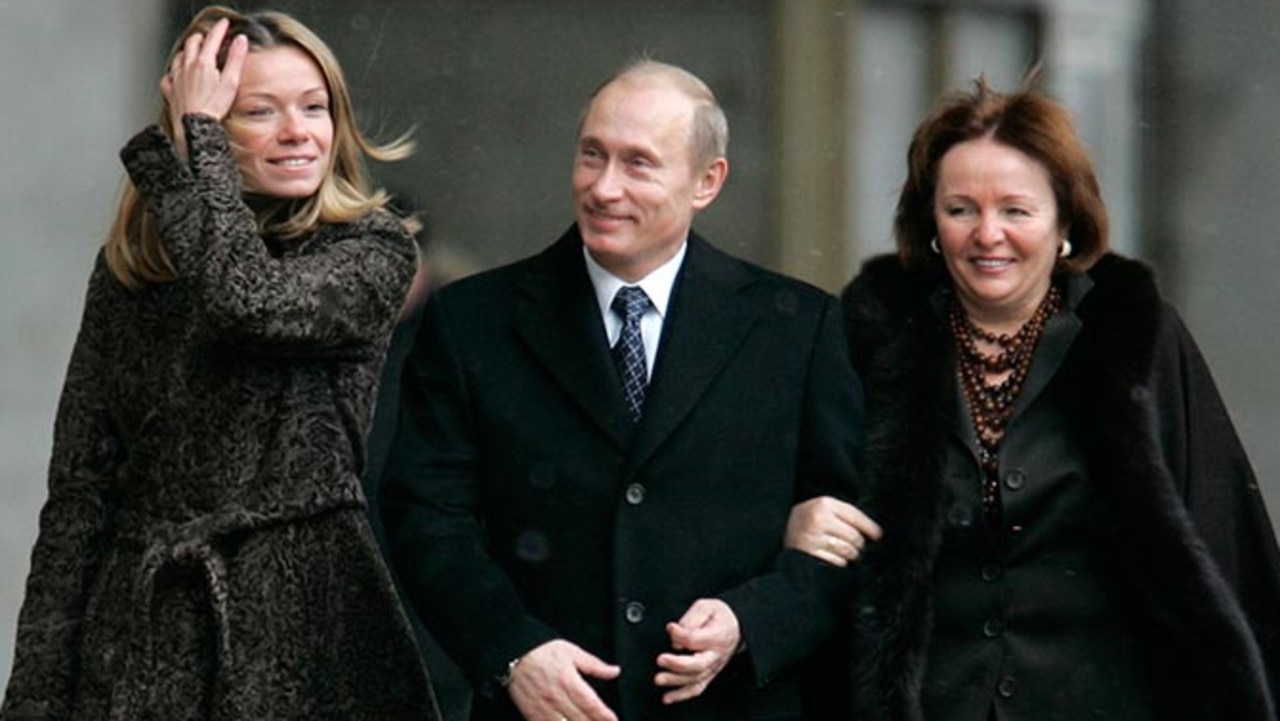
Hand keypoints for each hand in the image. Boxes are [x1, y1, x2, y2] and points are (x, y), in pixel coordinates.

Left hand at [159, 17, 248, 159]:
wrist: (194, 126)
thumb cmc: (213, 107)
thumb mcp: (231, 82)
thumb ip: (236, 59)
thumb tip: (240, 41)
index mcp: (203, 63)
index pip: (212, 39)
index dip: (220, 29)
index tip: (225, 24)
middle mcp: (187, 67)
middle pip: (192, 43)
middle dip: (201, 37)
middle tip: (209, 37)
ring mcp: (177, 78)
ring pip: (179, 56)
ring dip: (186, 51)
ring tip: (193, 52)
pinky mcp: (170, 90)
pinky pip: (168, 76)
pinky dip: (173, 72)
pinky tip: (177, 75)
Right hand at [507, 639, 619, 720]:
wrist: (514, 654)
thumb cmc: (542, 651)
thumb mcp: (573, 652)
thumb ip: (595, 665)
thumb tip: (614, 671)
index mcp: (569, 682)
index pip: (592, 705)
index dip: (606, 716)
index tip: (614, 720)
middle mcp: (557, 698)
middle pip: (582, 720)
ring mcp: (544, 709)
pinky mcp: (532, 715)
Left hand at [654, 599, 739, 703]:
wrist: (736, 626)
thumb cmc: (719, 616)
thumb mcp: (706, 607)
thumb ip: (690, 619)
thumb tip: (676, 633)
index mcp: (717, 636)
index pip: (696, 640)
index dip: (680, 634)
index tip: (671, 628)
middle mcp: (716, 655)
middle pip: (698, 665)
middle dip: (677, 665)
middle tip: (661, 660)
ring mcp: (713, 667)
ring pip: (695, 679)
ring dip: (675, 681)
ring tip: (659, 679)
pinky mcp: (709, 674)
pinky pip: (696, 688)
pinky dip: (681, 695)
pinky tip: (668, 697)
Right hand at [785, 496, 882, 566]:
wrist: (778, 531)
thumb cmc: (806, 521)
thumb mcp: (821, 509)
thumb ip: (844, 515)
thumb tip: (876, 532)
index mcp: (824, 504)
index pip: (856, 517)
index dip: (870, 528)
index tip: (877, 535)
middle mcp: (818, 519)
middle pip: (855, 537)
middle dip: (858, 544)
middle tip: (855, 546)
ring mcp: (812, 538)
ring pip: (848, 551)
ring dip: (850, 555)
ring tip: (842, 551)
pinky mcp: (809, 555)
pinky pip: (838, 562)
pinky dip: (839, 563)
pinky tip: (832, 557)